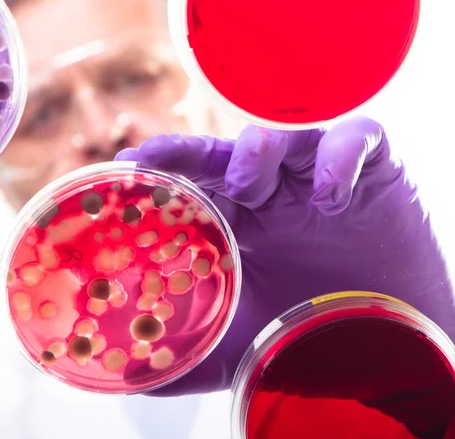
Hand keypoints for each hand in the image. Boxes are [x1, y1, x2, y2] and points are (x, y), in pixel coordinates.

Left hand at [115, 117, 454, 396]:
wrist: (390, 340)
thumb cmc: (312, 329)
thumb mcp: (245, 341)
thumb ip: (194, 354)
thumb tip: (135, 378)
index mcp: (239, 219)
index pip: (193, 182)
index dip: (160, 170)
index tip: (125, 165)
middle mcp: (272, 189)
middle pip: (223, 153)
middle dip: (188, 150)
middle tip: (155, 155)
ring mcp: (316, 174)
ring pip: (281, 137)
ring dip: (257, 153)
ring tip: (248, 188)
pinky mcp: (371, 168)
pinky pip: (356, 137)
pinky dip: (339, 157)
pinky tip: (329, 198)